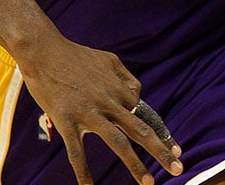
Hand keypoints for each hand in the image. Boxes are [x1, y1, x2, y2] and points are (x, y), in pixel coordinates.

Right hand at [16, 35, 182, 184]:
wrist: (45, 52)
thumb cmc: (77, 56)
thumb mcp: (110, 60)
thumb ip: (126, 78)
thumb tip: (137, 95)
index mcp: (120, 90)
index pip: (146, 117)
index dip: (163, 136)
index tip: (178, 151)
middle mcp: (110, 103)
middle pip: (140, 131)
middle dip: (161, 151)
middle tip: (179, 169)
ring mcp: (89, 113)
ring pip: (117, 142)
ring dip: (135, 164)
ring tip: (148, 183)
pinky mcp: (67, 120)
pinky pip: (77, 151)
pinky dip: (83, 171)